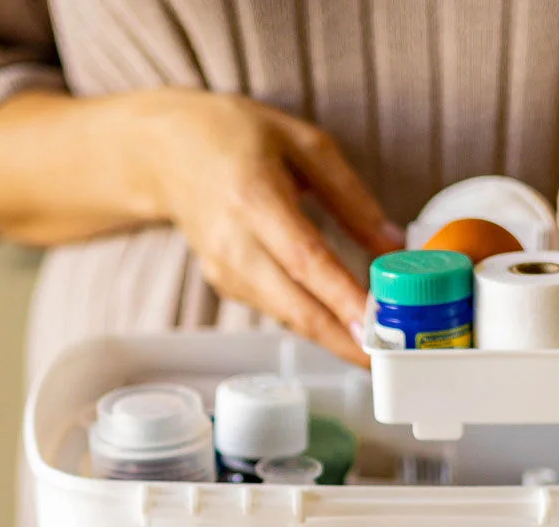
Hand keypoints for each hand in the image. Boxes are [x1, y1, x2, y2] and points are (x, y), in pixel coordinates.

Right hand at [131, 90, 402, 364]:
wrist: (165, 150)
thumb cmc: (237, 136)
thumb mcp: (304, 144)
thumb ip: (352, 197)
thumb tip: (393, 245)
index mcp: (253, 197)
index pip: (304, 259)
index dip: (342, 297)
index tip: (377, 326)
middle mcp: (233, 242)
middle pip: (293, 304)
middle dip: (343, 338)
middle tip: (389, 357)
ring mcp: (223, 269)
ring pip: (286, 314)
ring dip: (333, 334)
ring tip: (379, 344)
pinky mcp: (224, 284)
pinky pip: (276, 308)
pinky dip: (311, 318)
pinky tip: (343, 320)